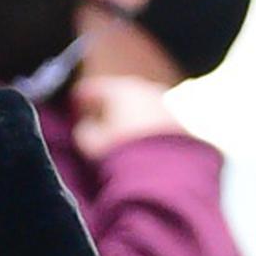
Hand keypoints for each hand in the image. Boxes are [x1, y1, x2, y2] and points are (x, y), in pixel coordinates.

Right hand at [71, 75, 186, 160]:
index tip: (76, 100)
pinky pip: (156, 117)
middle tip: (97, 110)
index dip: (84, 93)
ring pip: (142, 103)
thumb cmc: (123, 150)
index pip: (97, 87)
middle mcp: (144, 89)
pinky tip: (140, 135)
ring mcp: (165, 103)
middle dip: (109, 100)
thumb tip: (86, 125)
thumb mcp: (92, 143)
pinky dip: (145, 122)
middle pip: (122, 91)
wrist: (169, 168)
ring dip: (130, 111)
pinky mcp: (180, 120)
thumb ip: (85, 130)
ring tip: (119, 125)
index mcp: (120, 89)